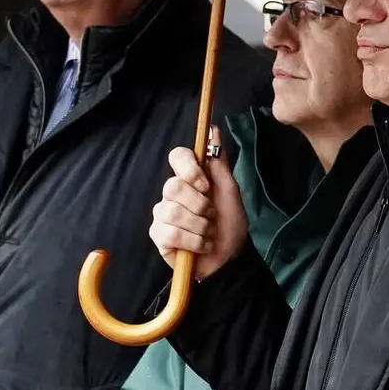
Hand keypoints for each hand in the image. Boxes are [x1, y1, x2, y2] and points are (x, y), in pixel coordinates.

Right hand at [149, 130, 248, 280]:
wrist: (230, 258)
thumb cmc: (230, 225)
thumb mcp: (230, 191)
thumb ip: (219, 163)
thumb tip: (213, 131)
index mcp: (191, 179)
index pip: (178, 157)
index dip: (189, 169)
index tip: (206, 185)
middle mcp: (173, 193)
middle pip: (173, 186)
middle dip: (200, 205)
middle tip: (212, 216)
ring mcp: (163, 214)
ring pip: (172, 211)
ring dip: (200, 227)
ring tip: (209, 234)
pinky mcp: (158, 235)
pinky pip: (169, 233)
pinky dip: (193, 241)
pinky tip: (201, 246)